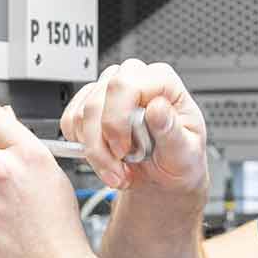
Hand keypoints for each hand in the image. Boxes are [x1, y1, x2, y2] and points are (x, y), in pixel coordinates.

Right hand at [62, 59, 208, 196]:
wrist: (166, 177)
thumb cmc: (180, 160)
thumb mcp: (186, 153)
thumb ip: (172, 130)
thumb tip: (158, 107)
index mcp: (162, 81)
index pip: (125, 84)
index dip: (117, 120)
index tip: (124, 150)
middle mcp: (134, 79)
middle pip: (97, 100)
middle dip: (102, 143)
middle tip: (119, 169)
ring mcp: (109, 90)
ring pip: (81, 114)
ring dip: (94, 152)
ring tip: (116, 171)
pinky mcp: (91, 106)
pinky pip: (71, 121)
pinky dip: (82, 147)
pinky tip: (104, 160)